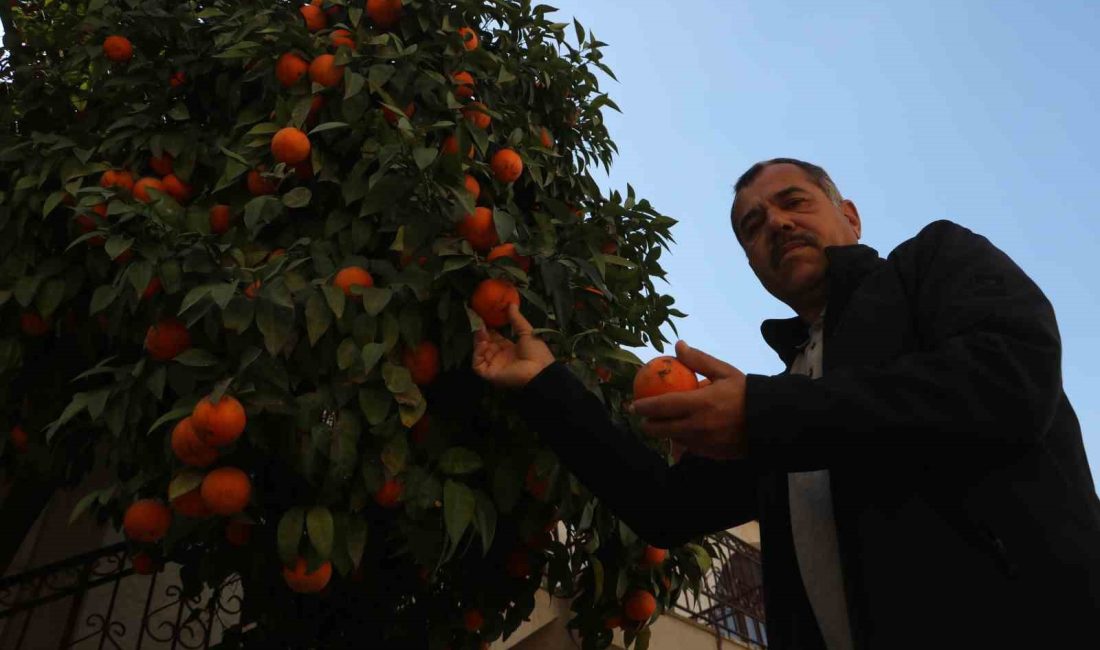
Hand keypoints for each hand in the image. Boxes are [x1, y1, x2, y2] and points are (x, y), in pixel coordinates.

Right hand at [472, 303, 555, 388]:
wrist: (540, 370)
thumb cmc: (537, 352)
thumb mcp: (526, 332)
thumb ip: (517, 319)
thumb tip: (511, 304)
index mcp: (510, 349)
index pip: (495, 338)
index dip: (490, 329)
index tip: (486, 318)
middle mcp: (501, 357)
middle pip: (486, 344)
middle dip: (482, 333)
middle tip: (480, 322)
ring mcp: (494, 366)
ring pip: (480, 353)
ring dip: (479, 341)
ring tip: (481, 330)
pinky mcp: (490, 373)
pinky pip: (478, 364)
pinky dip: (478, 353)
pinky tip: (483, 343)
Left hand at [631, 341, 747, 460]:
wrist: (772, 421)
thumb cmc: (747, 393)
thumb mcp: (725, 372)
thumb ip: (699, 360)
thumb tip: (678, 345)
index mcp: (700, 403)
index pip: (661, 407)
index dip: (643, 407)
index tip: (633, 405)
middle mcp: (698, 426)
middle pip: (661, 429)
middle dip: (647, 424)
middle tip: (643, 417)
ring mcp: (704, 443)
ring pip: (674, 440)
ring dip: (666, 432)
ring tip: (664, 422)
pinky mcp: (711, 454)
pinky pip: (690, 448)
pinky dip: (684, 440)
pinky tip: (685, 431)